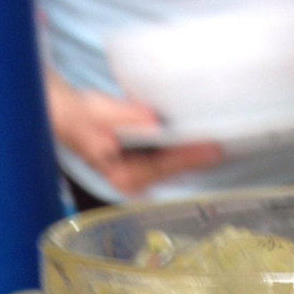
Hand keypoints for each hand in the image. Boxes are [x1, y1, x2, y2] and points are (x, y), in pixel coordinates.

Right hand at [45, 73, 222, 193]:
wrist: (65, 114)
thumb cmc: (78, 115)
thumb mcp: (98, 112)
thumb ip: (127, 116)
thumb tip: (154, 120)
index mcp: (123, 176)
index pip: (164, 166)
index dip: (190, 157)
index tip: (213, 149)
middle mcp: (134, 182)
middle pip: (174, 171)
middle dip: (199, 159)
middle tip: (228, 146)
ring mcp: (140, 175)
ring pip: (175, 166)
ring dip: (195, 154)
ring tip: (222, 142)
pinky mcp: (144, 164)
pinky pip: (170, 158)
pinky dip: (184, 148)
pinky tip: (202, 138)